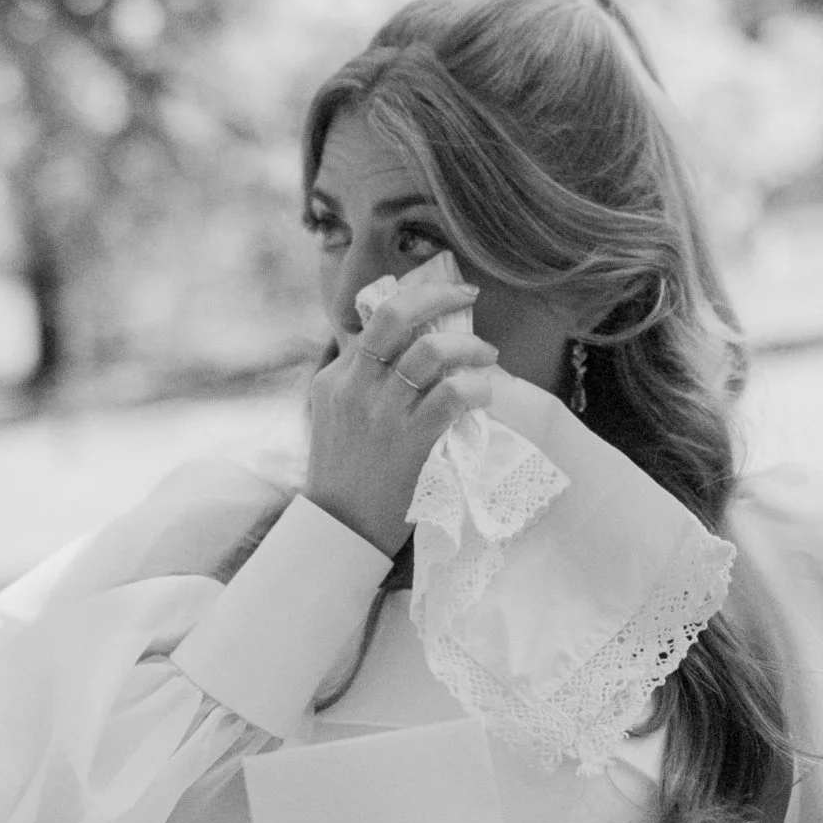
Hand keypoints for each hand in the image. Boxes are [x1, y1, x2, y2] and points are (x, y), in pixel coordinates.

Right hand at [304, 278, 495, 556]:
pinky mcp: (410, 440)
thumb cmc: (345, 474)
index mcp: (334, 378)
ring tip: (487, 354)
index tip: (440, 299)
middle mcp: (355, 386)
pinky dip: (475, 386)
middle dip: (437, 294)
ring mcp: (382, 413)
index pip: (374, 320)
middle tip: (466, 294)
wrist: (340, 528)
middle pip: (395, 315)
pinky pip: (451, 395)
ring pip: (430, 351)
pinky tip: (484, 393)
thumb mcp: (335, 417)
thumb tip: (403, 350)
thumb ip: (361, 381)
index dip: (413, 302)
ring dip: (468, 345)